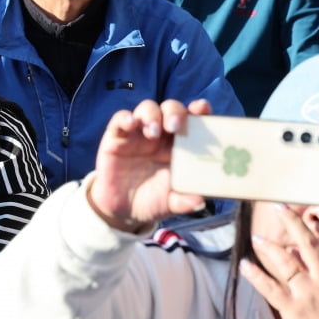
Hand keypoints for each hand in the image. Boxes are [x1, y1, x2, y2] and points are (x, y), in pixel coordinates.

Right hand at [87, 99, 210, 231]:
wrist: (123, 210)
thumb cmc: (153, 201)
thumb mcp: (171, 203)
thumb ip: (185, 201)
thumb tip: (200, 201)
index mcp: (180, 146)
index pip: (192, 120)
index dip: (199, 110)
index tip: (202, 108)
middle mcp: (161, 135)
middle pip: (170, 109)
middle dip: (175, 112)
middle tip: (175, 126)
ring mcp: (138, 133)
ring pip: (147, 108)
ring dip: (152, 115)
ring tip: (152, 132)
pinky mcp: (116, 137)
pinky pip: (120, 119)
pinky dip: (125, 118)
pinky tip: (130, 124)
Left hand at [240, 203, 318, 318]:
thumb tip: (301, 244)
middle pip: (310, 244)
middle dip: (294, 223)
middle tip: (279, 206)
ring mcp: (309, 293)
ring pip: (286, 263)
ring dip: (269, 247)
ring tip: (257, 237)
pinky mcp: (293, 308)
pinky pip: (270, 288)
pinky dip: (256, 275)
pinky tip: (245, 265)